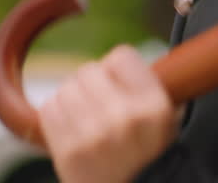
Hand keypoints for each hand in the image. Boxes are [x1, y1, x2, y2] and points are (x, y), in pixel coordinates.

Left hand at [39, 44, 178, 182]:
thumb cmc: (147, 161)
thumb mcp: (167, 123)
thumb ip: (149, 87)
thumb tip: (121, 59)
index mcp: (153, 107)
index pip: (121, 56)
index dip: (118, 70)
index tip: (120, 85)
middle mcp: (124, 118)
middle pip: (89, 70)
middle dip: (93, 86)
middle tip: (101, 107)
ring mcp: (93, 135)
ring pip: (66, 88)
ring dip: (73, 101)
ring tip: (86, 121)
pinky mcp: (67, 151)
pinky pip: (50, 109)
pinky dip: (57, 116)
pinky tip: (73, 131)